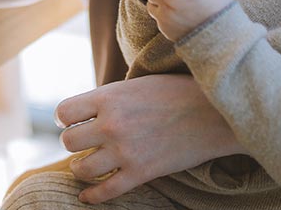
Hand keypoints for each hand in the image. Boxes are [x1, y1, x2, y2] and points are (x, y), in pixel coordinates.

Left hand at [55, 74, 244, 203]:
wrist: (216, 113)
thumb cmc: (178, 92)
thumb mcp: (138, 83)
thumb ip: (111, 98)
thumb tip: (89, 110)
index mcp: (109, 97)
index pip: (64, 112)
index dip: (65, 118)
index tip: (71, 121)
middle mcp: (112, 124)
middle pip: (68, 142)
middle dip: (73, 142)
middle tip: (83, 142)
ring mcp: (126, 151)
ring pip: (81, 169)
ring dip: (81, 168)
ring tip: (86, 165)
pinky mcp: (141, 173)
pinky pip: (105, 192)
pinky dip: (92, 196)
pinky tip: (87, 196)